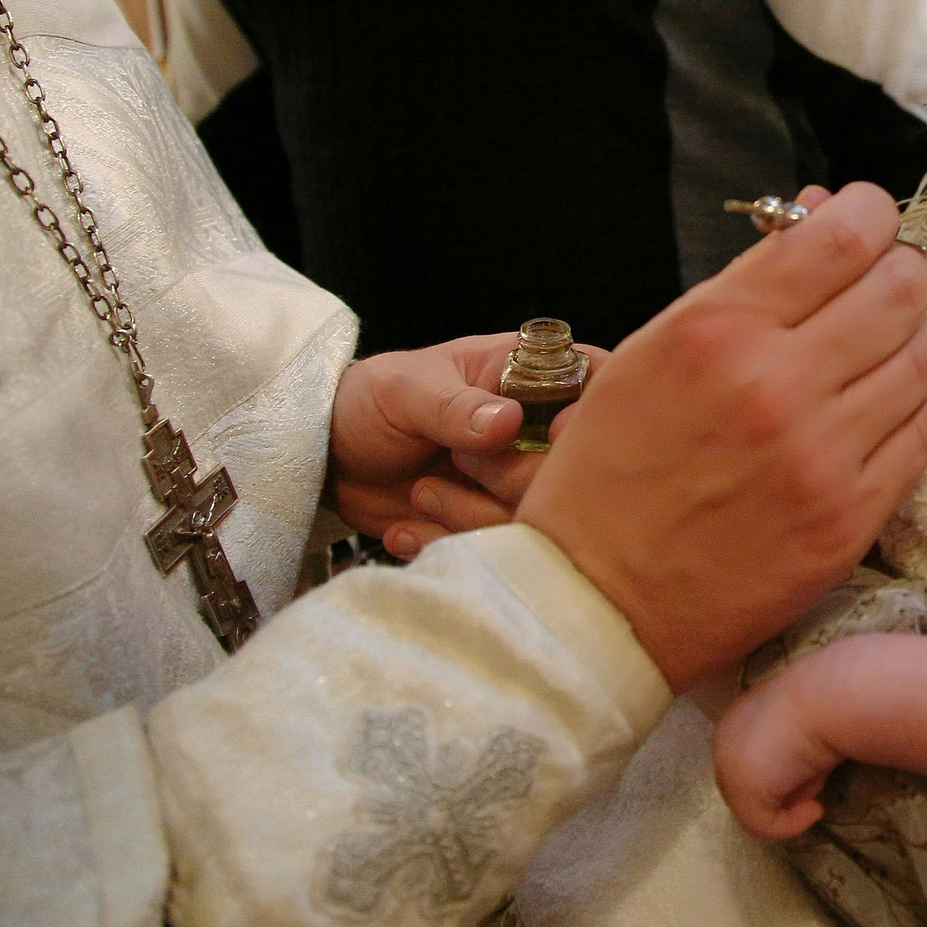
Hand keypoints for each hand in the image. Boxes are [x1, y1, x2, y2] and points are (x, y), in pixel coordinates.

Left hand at [326, 332, 606, 558]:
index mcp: (531, 377)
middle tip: (456, 463)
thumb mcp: (406, 390)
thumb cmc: (372, 398)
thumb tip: (507, 422)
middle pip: (576, 468)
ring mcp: (516, 482)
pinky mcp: (489, 524)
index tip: (550, 438)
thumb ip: (455, 407)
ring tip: (420, 492)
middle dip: (513, 478)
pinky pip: (494, 549)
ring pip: (537, 516)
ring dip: (471, 515)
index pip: (597, 387)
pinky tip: (407, 524)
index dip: (587, 418)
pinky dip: (444, 542)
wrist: (329, 454)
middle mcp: (537, 432)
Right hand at [516, 184, 926, 689]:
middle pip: (900, 289)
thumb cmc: (612, 470)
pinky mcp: (852, 517)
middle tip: (882, 284)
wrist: (599, 602)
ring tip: (888, 345)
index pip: (844, 237)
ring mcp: (822, 455)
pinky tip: (901, 396)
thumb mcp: (652, 351)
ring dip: (916, 336)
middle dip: (900, 271)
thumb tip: (822, 212)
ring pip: (925, 355)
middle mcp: (776, 384)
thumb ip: (744, 283)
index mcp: (717, 330)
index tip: (866, 220)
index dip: (871, 213)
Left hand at [714, 634, 926, 837]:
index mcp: (739, 716)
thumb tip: (805, 775)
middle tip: (820, 773)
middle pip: (754, 789)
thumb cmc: (837, 698)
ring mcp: (729, 763)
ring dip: (793, 802)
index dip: (787, 771)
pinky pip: (766, 827)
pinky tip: (817, 805)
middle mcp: (725, 737)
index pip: (756, 762)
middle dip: (787, 788)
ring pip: (760, 809)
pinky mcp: (743, 788)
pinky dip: (792, 824)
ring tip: (820, 780)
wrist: (838, 694)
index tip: (817, 763)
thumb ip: (795, 744)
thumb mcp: (810, 720)